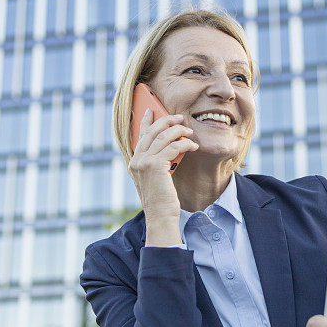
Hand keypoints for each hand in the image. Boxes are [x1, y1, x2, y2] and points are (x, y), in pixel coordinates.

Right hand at [128, 108, 198, 244]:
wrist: (161, 216)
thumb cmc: (162, 200)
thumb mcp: (157, 178)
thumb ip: (158, 162)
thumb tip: (171, 145)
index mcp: (134, 163)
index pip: (139, 136)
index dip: (146, 121)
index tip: (151, 110)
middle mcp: (136, 161)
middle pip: (151, 132)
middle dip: (166, 121)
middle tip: (179, 117)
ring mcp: (143, 163)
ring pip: (162, 137)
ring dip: (178, 131)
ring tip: (189, 131)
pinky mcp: (155, 166)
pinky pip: (172, 147)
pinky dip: (184, 144)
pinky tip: (192, 146)